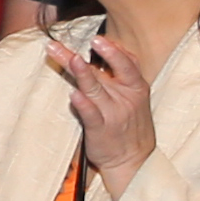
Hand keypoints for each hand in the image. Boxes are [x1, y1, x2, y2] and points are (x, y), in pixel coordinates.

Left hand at [49, 21, 158, 175]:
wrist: (135, 161)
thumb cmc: (130, 125)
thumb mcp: (135, 97)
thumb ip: (121, 75)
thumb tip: (106, 49)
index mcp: (136, 87)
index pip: (127, 63)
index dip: (113, 50)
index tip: (98, 39)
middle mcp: (125, 98)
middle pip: (102, 72)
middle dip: (81, 56)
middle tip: (63, 43)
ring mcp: (113, 114)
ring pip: (95, 89)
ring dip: (82, 74)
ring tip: (72, 60)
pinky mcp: (100, 129)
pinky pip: (90, 114)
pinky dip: (83, 104)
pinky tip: (74, 94)